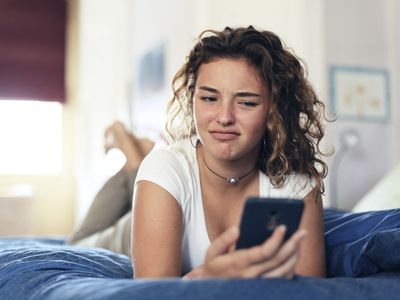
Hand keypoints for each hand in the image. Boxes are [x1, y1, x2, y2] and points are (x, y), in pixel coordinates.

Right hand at [183, 226, 306, 278]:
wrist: (212, 289)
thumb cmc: (214, 268)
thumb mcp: (211, 252)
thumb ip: (224, 239)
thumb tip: (237, 229)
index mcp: (239, 263)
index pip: (264, 251)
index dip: (276, 239)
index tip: (283, 227)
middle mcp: (251, 275)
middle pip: (278, 259)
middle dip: (292, 244)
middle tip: (302, 232)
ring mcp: (259, 284)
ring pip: (284, 270)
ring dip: (295, 255)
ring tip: (300, 241)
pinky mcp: (264, 288)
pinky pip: (283, 279)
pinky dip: (291, 267)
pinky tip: (294, 255)